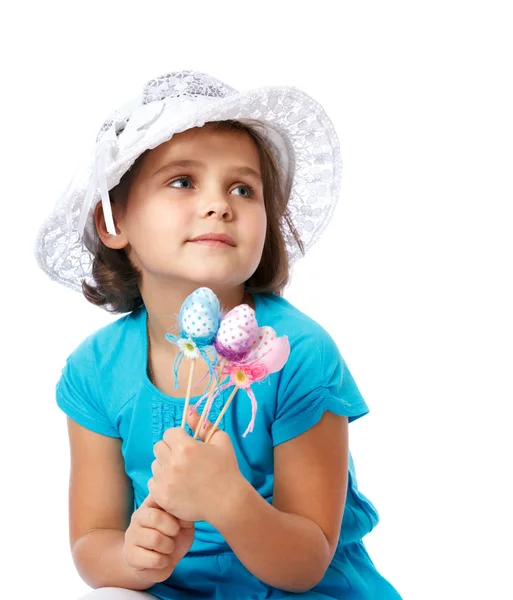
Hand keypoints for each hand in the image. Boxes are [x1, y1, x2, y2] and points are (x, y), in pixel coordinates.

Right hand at [122, 493, 194, 585]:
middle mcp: (137, 516)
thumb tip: (186, 505)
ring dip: (169, 547)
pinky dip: (164, 561)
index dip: (175, 512)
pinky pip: (154, 559)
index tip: (180, 520)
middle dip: (172, 530)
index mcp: (151, 503)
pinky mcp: (130, 555)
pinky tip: (162, 560)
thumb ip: (183, 513)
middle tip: (175, 535)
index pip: (160, 498)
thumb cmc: (175, 538)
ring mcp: (131, 535)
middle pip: (155, 518)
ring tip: (168, 548)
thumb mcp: (184, 523)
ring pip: (155, 539)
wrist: (161, 564)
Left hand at [147, 408, 245, 524]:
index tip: (186, 444)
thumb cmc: (226, 469)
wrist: (227, 502)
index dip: (177, 437)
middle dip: (169, 449)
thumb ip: (203, 425)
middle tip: (182, 458)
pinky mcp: (162, 497)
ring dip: (165, 466)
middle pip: (158, 447)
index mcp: (186, 447)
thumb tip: (189, 411)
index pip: (169, 433)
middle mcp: (172, 462)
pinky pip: (152, 482)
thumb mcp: (220, 441)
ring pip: (155, 465)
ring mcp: (165, 481)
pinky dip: (161, 482)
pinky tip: (175, 485)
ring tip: (180, 473)